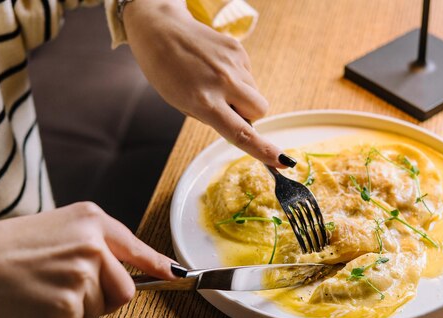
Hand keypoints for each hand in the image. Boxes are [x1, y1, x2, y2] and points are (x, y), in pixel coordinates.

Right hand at [0, 203, 174, 317]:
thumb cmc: (13, 247)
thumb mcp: (62, 227)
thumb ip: (99, 242)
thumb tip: (132, 267)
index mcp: (93, 220)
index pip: (136, 247)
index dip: (159, 265)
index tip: (177, 275)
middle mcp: (94, 244)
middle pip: (127, 289)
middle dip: (108, 296)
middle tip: (75, 286)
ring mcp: (83, 274)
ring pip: (105, 307)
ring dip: (83, 305)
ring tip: (52, 287)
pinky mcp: (70, 303)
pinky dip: (63, 317)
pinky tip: (42, 298)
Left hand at [123, 0, 293, 167]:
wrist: (161, 31)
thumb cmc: (167, 72)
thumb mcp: (183, 104)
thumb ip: (213, 117)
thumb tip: (242, 123)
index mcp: (204, 101)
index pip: (241, 132)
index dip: (263, 149)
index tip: (281, 161)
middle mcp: (222, 82)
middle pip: (261, 110)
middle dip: (251, 114)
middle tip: (227, 106)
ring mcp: (232, 63)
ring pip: (255, 92)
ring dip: (241, 94)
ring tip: (214, 82)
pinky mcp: (238, 49)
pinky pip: (248, 75)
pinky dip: (237, 77)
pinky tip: (216, 68)